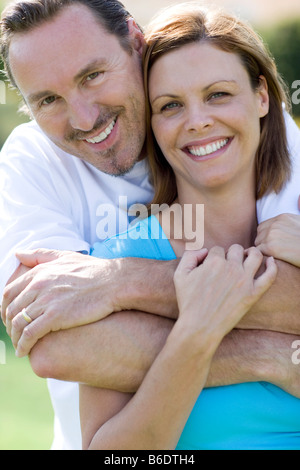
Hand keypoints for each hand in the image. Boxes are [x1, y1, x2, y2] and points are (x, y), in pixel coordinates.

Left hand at [2, 249, 121, 356]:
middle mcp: (38, 285)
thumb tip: (18, 254)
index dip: (5, 308)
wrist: (113, 282)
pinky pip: (30, 334)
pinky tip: (23, 351)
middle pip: (11, 310)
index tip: (9, 317)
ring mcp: (46, 301)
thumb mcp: (64, 256)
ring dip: (15, 337)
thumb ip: (40, 255)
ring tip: (19, 346)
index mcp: (38, 272)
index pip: (9, 293)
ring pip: (18, 323)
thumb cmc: (93, 270)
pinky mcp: (55, 317)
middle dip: (8, 325)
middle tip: (13, 334)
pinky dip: (23, 345)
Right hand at [173, 245, 276, 349]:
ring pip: (255, 256)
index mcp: (213, 261)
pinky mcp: (253, 293)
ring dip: (252, 253)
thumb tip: (204, 251)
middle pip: (236, 249)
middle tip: (228, 264)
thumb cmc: (188, 302)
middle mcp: (230, 267)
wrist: (199, 326)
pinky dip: (272, 266)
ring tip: (248, 258)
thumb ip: (190, 256)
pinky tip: (271, 261)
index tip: (212, 267)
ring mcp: (244, 280)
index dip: (214, 257)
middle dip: (231, 254)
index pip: (218, 249)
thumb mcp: (179, 275)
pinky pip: (269, 276)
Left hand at [255, 213, 299, 266]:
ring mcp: (271, 234)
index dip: (267, 236)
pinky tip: (272, 262)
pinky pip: (259, 253)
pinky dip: (263, 258)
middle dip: (263, 243)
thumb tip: (295, 211)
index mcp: (282, 217)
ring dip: (263, 251)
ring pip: (258, 244)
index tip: (273, 245)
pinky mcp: (270, 247)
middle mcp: (275, 224)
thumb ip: (292, 222)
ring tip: (273, 258)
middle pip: (259, 234)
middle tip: (272, 253)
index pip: (265, 226)